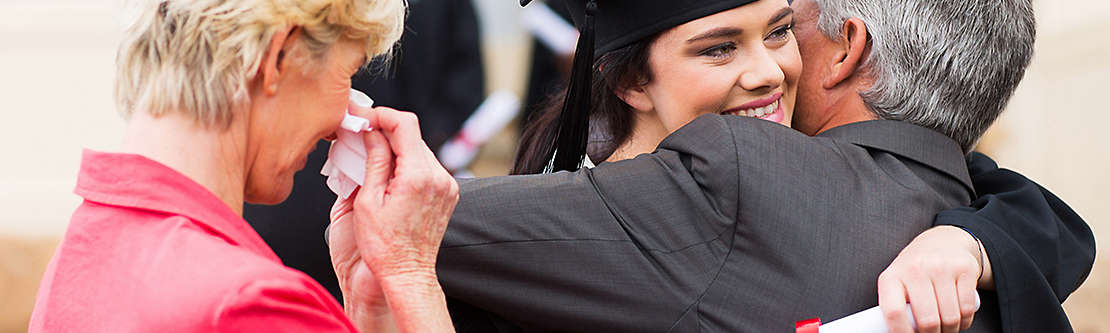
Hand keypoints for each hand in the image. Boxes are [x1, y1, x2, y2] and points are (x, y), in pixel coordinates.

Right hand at [331, 105, 457, 331]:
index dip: (382, 115)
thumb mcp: (367, 201)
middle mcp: (438, 177)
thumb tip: (371, 132)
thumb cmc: (383, 246)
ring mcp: (447, 185)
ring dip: (396, 147)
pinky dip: (407, 163)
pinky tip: (389, 174)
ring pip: (419, 149)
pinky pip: (427, 166)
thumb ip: (373, 161)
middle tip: (360, 133)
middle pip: (413, 135)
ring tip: (370, 155)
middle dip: (386, 130)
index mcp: (418, 176)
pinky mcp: (448, 193)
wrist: (408, 274)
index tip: (363, 118)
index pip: (405, 124)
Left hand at [877, 226, 988, 332]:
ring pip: (950, 318)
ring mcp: (941, 267)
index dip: (901, 332)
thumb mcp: (897, 284)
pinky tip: (958, 317)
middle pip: (927, 321)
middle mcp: (915, 269)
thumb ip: (896, 307)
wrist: (941, 242)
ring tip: (944, 328)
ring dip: (949, 331)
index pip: (893, 312)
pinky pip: (967, 309)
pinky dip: (965, 321)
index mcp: (892, 277)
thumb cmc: (915, 271)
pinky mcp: (965, 268)